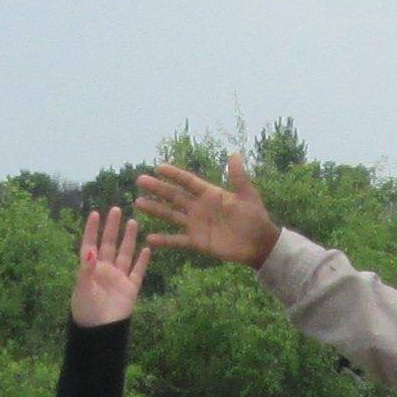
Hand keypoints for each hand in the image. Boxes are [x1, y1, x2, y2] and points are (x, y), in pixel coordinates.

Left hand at [68, 205, 152, 328]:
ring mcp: (119, 278)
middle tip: (116, 209)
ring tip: (132, 222)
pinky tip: (147, 248)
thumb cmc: (86, 310)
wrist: (100, 331)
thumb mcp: (83, 289)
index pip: (90, 244)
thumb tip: (91, 251)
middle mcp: (105, 270)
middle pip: (109, 245)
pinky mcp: (130, 288)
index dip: (92, 230)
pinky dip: (142, 261)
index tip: (94, 213)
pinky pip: (138, 272)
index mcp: (90, 269)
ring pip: (125, 254)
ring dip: (128, 239)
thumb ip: (87, 270)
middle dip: (112, 228)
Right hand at [133, 152, 280, 268]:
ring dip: (155, 209)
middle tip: (140, 180)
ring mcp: (196, 224)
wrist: (259, 243)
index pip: (188, 181)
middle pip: (174, 196)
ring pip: (171, 215)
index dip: (174, 175)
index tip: (159, 167)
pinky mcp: (197, 241)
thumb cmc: (255, 217)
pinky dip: (164, 240)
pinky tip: (149, 238)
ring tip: (138, 203)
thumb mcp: (247, 195)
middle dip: (158, 188)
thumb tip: (234, 153)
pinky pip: (177, 240)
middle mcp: (199, 207)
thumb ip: (238, 176)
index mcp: (210, 194)